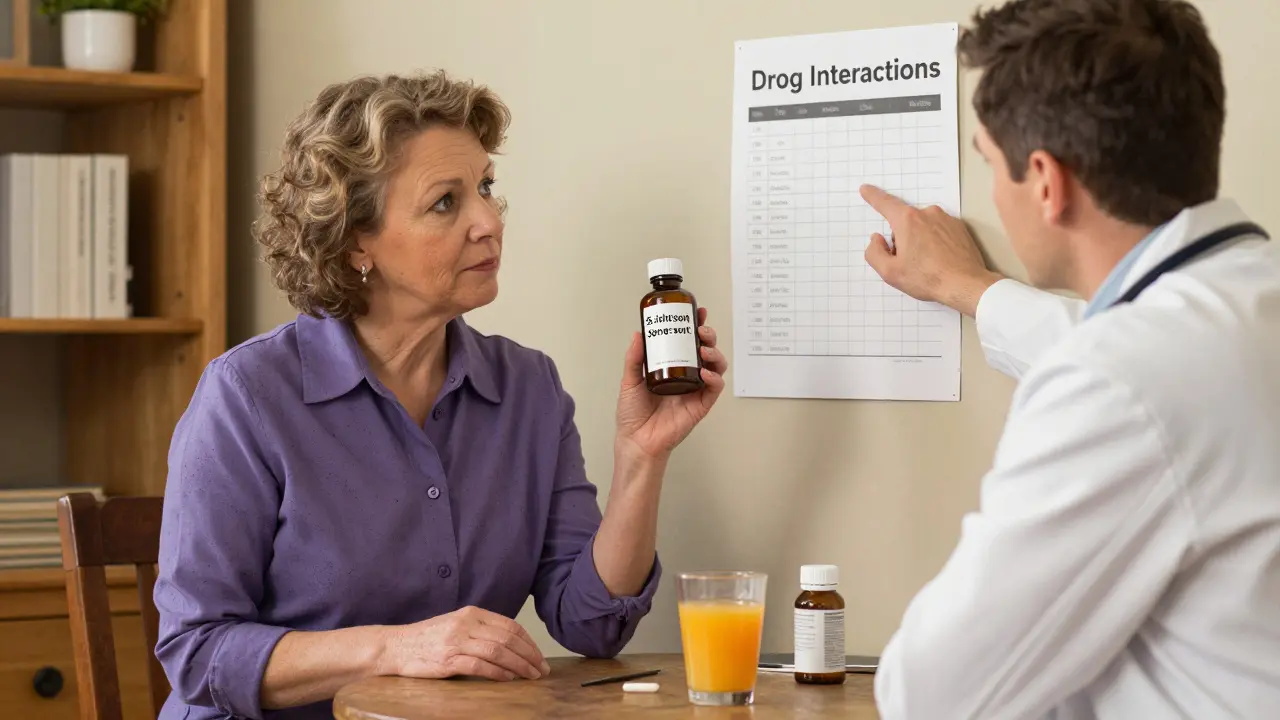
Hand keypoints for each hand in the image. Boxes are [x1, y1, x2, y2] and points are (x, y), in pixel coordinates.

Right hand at [377, 606, 549, 681]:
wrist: (396, 646)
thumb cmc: (428, 638)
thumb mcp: (457, 624)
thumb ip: (481, 630)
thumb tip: (511, 644)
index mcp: (472, 613)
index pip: (510, 626)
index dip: (528, 642)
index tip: (539, 655)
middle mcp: (466, 624)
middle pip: (508, 639)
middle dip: (529, 655)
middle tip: (541, 669)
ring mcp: (456, 641)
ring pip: (498, 652)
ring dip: (519, 665)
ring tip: (531, 676)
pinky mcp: (448, 660)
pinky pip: (480, 666)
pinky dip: (498, 673)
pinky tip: (508, 679)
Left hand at [615, 307, 726, 459]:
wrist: (636, 440)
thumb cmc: (633, 415)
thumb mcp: (629, 380)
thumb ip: (634, 358)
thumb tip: (638, 334)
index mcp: (672, 368)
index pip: (688, 342)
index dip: (696, 326)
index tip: (697, 312)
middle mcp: (687, 376)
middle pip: (706, 350)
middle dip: (708, 336)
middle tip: (701, 329)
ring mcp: (695, 390)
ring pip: (716, 366)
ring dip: (714, 353)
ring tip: (703, 348)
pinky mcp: (701, 405)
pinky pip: (714, 388)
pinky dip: (714, 377)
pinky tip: (704, 372)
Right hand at [860, 184, 1002, 316]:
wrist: (965, 285)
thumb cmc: (928, 278)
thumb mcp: (890, 272)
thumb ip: (874, 252)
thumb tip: (877, 239)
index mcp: (907, 221)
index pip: (885, 203)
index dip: (873, 196)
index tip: (866, 189)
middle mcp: (927, 213)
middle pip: (905, 221)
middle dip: (901, 238)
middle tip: (908, 262)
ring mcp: (946, 219)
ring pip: (923, 226)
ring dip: (919, 240)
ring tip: (927, 264)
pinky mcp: (959, 228)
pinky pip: (939, 230)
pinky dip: (935, 242)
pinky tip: (939, 260)